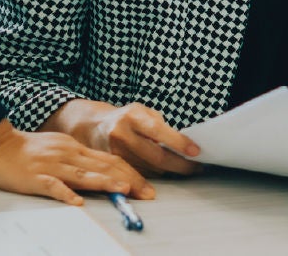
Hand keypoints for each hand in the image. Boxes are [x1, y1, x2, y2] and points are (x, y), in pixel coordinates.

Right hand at [0, 118, 153, 205]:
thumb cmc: (28, 149)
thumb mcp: (60, 147)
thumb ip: (80, 157)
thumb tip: (104, 169)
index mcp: (75, 148)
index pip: (110, 159)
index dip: (131, 172)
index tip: (147, 185)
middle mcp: (68, 154)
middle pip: (104, 166)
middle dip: (129, 180)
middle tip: (147, 193)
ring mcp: (52, 166)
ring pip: (83, 174)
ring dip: (106, 183)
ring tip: (124, 190)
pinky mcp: (35, 178)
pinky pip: (53, 186)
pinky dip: (66, 194)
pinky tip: (77, 201)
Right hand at [47, 100, 202, 176]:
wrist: (92, 126)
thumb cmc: (125, 118)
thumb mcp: (141, 112)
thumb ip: (159, 125)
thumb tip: (181, 144)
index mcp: (132, 116)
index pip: (158, 130)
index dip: (178, 142)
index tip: (195, 151)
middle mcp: (121, 133)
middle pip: (155, 156)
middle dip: (180, 164)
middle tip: (195, 167)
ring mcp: (115, 152)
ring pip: (150, 168)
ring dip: (169, 170)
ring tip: (184, 167)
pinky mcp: (112, 166)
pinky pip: (140, 174)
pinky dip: (154, 173)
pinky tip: (164, 170)